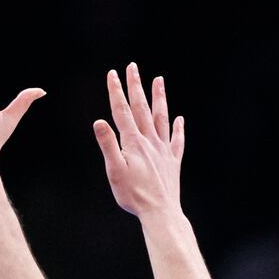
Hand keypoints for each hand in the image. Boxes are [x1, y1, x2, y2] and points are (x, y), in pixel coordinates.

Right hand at [93, 62, 184, 217]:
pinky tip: (179, 119)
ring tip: (158, 80)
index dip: (116, 91)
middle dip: (135, 87)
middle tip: (133, 67)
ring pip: (161, 118)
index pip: (122, 111)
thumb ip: (107, 144)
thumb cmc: (133, 195)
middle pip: (141, 108)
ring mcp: (163, 150)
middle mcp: (150, 141)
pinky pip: (176, 140)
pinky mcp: (172, 162)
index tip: (113, 74)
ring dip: (159, 98)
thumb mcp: (114, 170)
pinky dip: (177, 128)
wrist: (160, 211)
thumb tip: (99, 121)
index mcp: (133, 142)